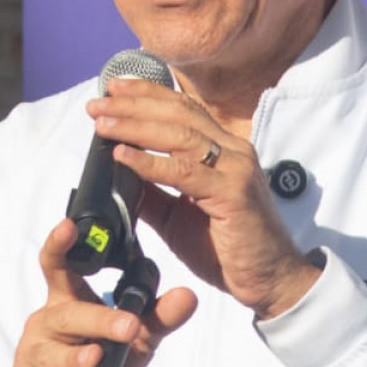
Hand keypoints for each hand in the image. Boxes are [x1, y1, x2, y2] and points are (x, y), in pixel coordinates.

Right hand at [10, 218, 198, 366]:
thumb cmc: (94, 361)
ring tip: (95, 359)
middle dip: (98, 318)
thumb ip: (158, 317)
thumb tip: (188, 296)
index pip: (61, 266)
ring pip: (50, 353)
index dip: (61, 244)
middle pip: (67, 313)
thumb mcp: (133, 339)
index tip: (69, 225)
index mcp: (69, 300)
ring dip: (73, 357)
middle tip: (128, 324)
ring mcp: (33, 357)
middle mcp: (47, 322)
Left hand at [90, 78, 322, 320]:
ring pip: (180, 135)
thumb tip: (115, 175)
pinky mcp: (233, 193)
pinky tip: (124, 156)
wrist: (269, 279)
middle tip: (97, 102)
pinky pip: (184, 172)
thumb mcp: (178, 216)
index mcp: (224, 151)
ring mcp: (236, 169)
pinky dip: (150, 162)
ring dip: (136, 126)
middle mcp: (233, 151)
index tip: (114, 87)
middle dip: (134, 104)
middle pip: (179, 114)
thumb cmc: (227, 248)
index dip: (148, 94)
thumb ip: (152, 192)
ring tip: (103, 124)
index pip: (184, 109)